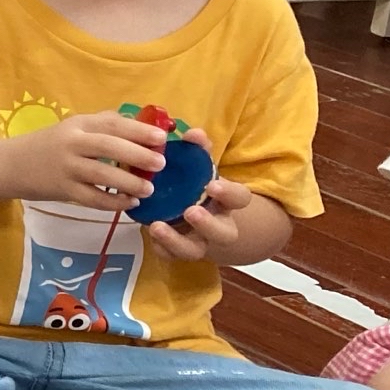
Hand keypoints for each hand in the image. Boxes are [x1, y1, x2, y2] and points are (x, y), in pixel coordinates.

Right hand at [5, 111, 167, 210]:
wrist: (9, 165)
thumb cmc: (47, 145)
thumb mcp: (72, 127)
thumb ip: (102, 125)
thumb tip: (140, 125)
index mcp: (78, 125)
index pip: (112, 124)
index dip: (139, 130)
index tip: (161, 138)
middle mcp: (72, 143)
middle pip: (110, 147)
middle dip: (139, 155)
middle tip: (161, 164)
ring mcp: (66, 168)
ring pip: (103, 175)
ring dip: (129, 183)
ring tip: (148, 190)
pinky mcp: (62, 190)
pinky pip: (92, 198)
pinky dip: (113, 203)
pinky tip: (128, 203)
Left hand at [146, 132, 249, 261]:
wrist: (193, 214)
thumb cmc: (195, 185)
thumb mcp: (200, 167)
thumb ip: (198, 150)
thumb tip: (193, 133)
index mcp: (227, 202)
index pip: (240, 199)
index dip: (229, 193)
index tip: (212, 185)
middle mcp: (218, 225)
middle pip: (224, 233)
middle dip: (208, 225)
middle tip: (191, 211)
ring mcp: (198, 241)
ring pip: (195, 251)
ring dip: (177, 240)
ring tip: (158, 226)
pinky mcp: (177, 251)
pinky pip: (170, 255)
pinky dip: (160, 246)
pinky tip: (149, 233)